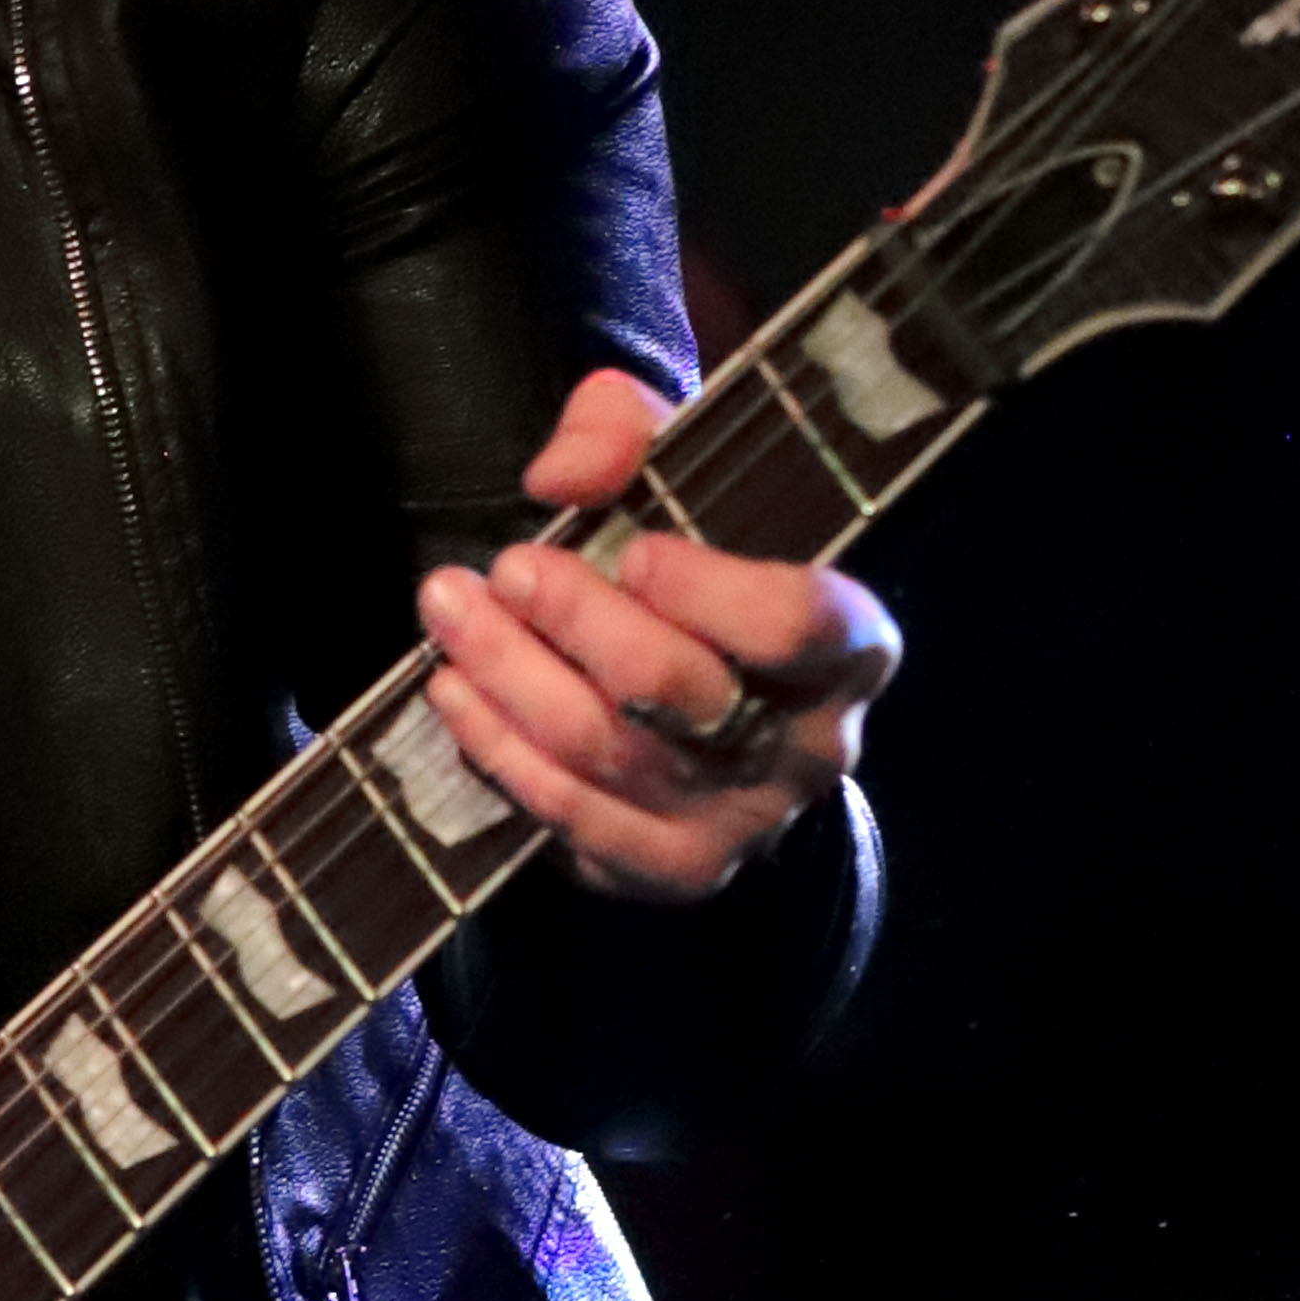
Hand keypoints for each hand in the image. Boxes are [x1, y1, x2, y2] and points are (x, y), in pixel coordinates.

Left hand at [417, 365, 898, 901]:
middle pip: (678, 691)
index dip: (712, 593)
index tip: (634, 553)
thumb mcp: (679, 470)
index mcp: (850, 645)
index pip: (798, 626)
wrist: (714, 687)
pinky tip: (455, 692)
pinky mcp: (669, 868)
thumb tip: (560, 476)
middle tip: (504, 568)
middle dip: (574, 622)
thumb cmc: (700, 564)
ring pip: (609, 756)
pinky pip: (573, 820)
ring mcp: (741, 821)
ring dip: (511, 679)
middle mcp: (812, 748)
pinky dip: (501, 752)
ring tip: (449, 612)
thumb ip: (624, 433)